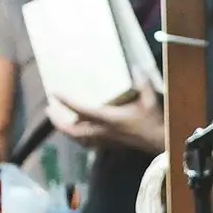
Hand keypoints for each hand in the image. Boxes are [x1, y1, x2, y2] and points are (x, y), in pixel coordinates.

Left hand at [46, 77, 165, 156]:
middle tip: (49, 109)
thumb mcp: (150, 100)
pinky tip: (79, 129)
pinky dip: (79, 137)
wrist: (163, 144)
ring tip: (59, 119)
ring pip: (79, 139)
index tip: (54, 92)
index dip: (66, 102)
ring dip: (66, 130)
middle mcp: (103, 132)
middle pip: (73, 132)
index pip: (81, 111)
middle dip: (58, 122)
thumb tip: (136, 67)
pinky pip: (88, 143)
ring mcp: (106, 140)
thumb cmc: (155, 123)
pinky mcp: (111, 145)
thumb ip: (142, 83)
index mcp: (109, 119)